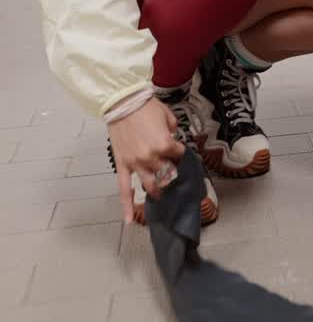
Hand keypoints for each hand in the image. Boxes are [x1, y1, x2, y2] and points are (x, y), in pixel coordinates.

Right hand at [108, 97, 184, 222]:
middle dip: (171, 170)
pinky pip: (124, 190)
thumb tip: (173, 137)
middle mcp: (151, 158)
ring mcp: (136, 164)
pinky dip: (126, 206)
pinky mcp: (123, 165)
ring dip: (158, 189)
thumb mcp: (168, 115)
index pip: (178, 155)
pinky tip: (129, 220)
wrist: (123, 101)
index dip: (180, 152)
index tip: (179, 151)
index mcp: (164, 145)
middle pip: (167, 171)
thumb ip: (173, 130)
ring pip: (150, 184)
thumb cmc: (145, 106)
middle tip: (172, 169)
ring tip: (162, 192)